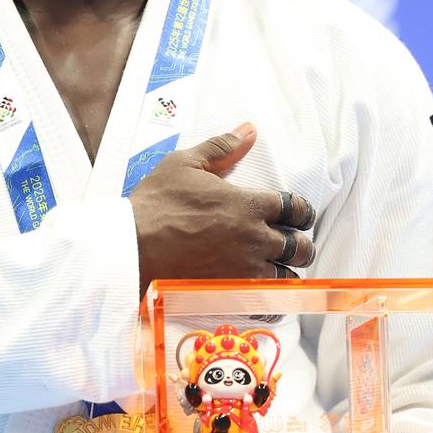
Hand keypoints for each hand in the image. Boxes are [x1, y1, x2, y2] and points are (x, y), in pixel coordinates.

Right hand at [129, 122, 317, 293]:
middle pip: (300, 247)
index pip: (297, 208)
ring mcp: (244, 269)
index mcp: (249, 205)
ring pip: (287, 276)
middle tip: (290, 243)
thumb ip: (222, 147)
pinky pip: (266, 301)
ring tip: (276, 267)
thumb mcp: (185, 163)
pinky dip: (270, 297)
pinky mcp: (230, 292)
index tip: (296, 214)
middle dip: (300, 245)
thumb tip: (249, 130)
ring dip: (286, 271)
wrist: (130, 247)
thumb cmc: (155, 204)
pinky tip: (262, 291)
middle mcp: (254, 238)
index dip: (301, 211)